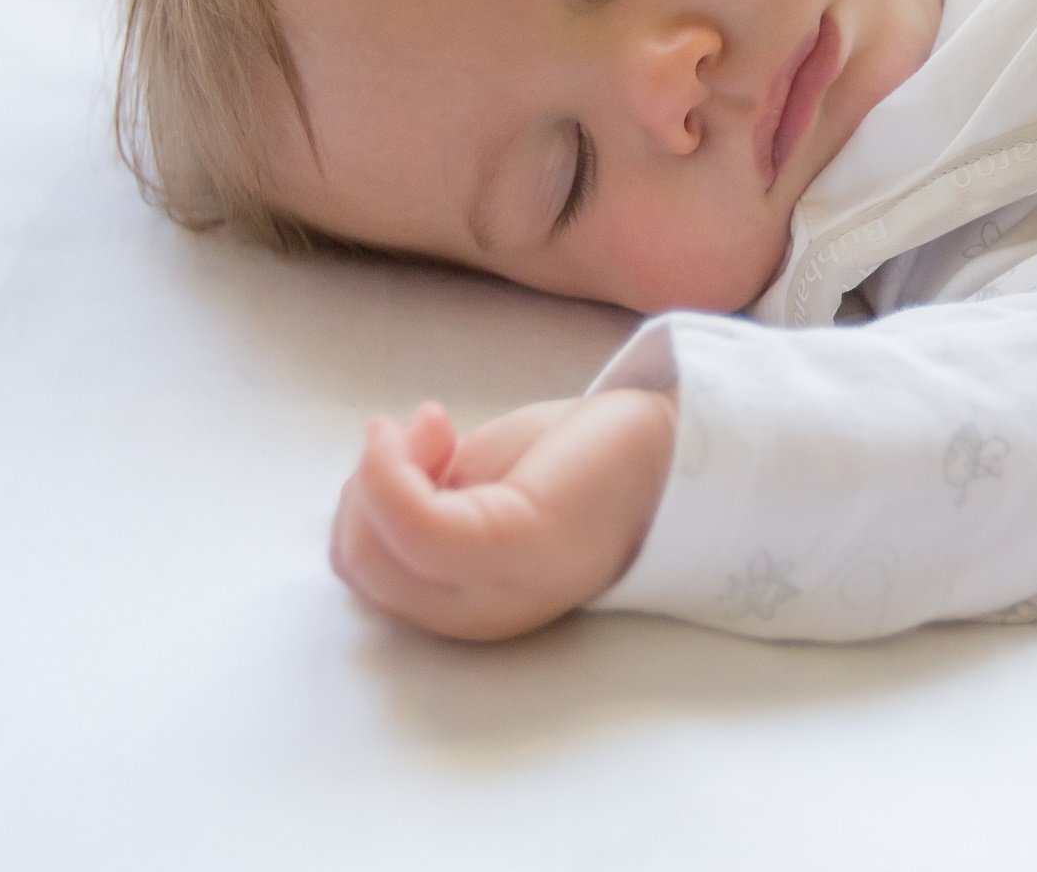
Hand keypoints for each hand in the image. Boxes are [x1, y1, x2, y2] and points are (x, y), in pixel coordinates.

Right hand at [329, 389, 677, 642]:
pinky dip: (394, 474)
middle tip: (415, 434)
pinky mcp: (522, 551)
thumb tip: (379, 479)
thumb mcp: (481, 480)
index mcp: (473, 602)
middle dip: (363, 490)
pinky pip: (418, 530)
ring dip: (379, 477)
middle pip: (363, 569)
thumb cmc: (582, 460)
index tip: (404, 443)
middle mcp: (483, 614)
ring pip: (377, 556)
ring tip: (432, 428)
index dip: (363, 505)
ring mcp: (502, 590)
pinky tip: (425, 423)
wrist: (673, 440)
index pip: (370, 577)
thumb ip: (428, 498)